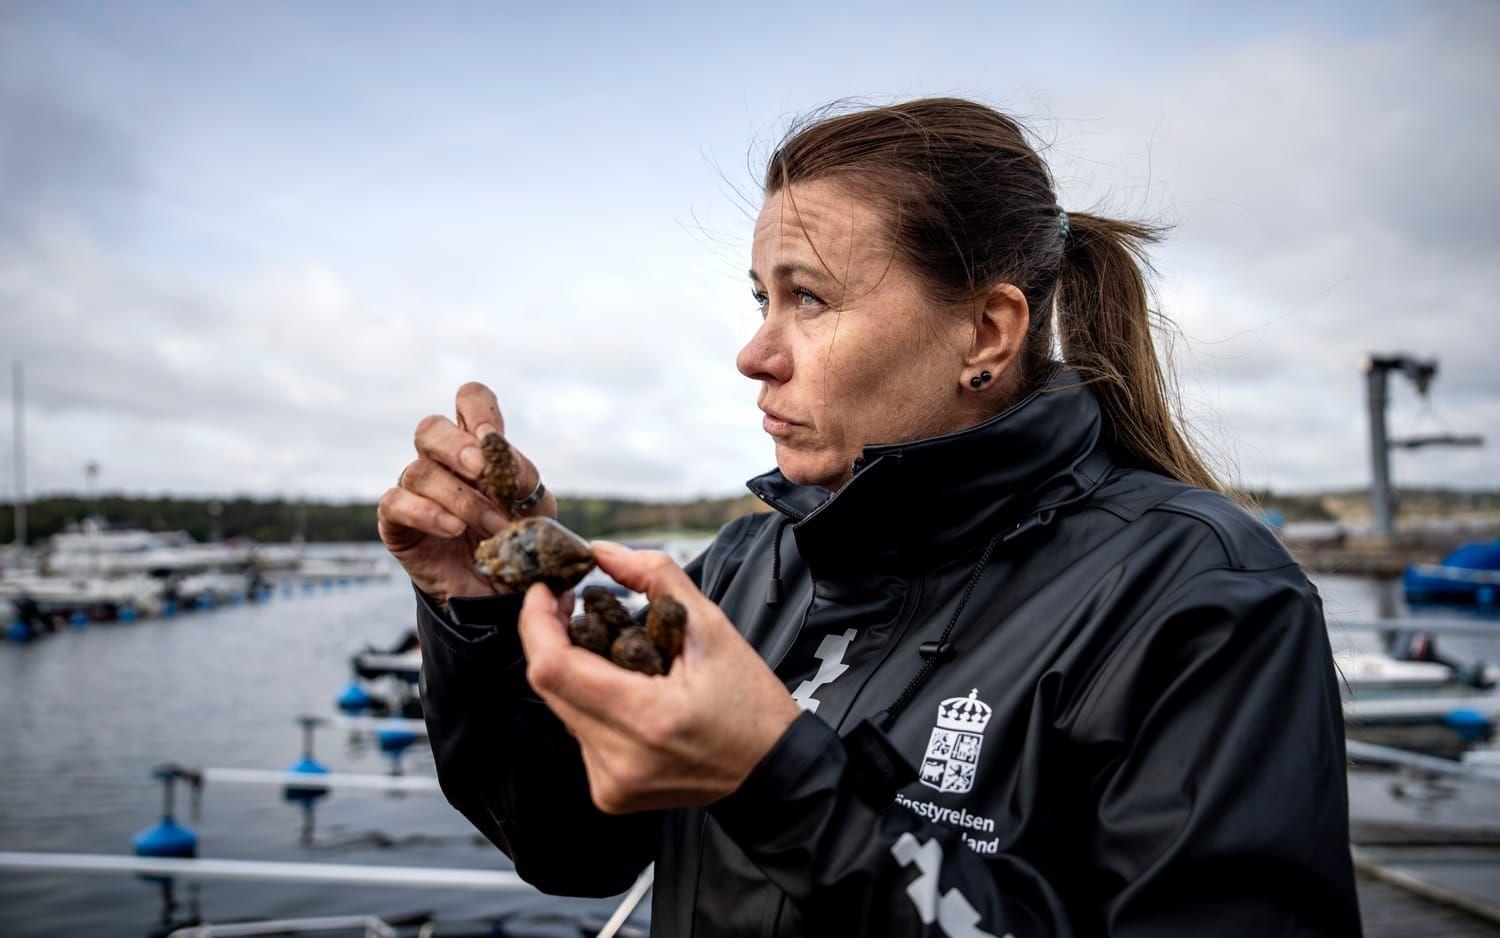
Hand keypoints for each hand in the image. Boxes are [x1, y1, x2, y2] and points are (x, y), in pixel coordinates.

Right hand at [377, 381, 558, 601]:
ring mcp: (415, 490)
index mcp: (476, 447)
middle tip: (483, 473)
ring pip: (418, 471)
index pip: (469, 400)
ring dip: (460, 499)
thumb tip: (505, 458)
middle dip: (457, 447)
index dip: (478, 411)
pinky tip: (454, 530)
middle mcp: (440, 461)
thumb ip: (525, 480)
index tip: (492, 439)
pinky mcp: (396, 522)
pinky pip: (396, 503)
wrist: (497, 592)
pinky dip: (427, 514)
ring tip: (491, 526)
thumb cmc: (516, 540)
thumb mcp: (535, 509)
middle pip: (429, 428)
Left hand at [518, 541, 800, 813]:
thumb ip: (656, 578)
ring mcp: (611, 782)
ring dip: (573, 669)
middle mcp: (619, 759)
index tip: (547, 590)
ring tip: (606, 644)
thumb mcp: (712, 627)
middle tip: (568, 604)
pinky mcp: (610, 793)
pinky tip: (622, 688)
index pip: (554, 667)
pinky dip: (591, 702)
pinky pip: (580, 732)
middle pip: (548, 686)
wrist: (772, 770)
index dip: (537, 622)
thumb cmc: (750, 702)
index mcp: (647, 717)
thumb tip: (603, 551)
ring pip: (562, 708)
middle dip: (550, 637)